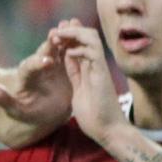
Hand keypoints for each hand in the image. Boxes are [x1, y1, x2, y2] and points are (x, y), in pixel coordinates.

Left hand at [0, 29, 72, 130]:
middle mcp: (38, 66)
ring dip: (65, 39)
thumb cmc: (28, 112)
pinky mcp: (65, 66)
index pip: (30, 67)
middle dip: (51, 45)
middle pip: (44, 52)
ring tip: (75, 31)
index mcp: (26, 75)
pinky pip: (70, 53)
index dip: (38, 63)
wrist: (44, 113)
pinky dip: (76, 45)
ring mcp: (53, 64)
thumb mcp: (15, 109)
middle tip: (58, 38)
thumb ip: (2, 99)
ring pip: (58, 48)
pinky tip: (86, 40)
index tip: (48, 62)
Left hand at [51, 22, 125, 143]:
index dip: (67, 37)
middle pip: (86, 37)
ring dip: (73, 32)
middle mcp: (95, 65)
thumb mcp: (78, 90)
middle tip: (55, 30)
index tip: (53, 35)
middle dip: (70, 29)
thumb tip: (68, 59)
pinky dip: (79, 46)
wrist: (107, 131)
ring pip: (91, 38)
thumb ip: (75, 74)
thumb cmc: (94, 116)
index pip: (78, 45)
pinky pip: (93, 51)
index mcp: (88, 69)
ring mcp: (99, 68)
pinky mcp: (102, 73)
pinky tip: (67, 51)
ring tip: (58, 34)